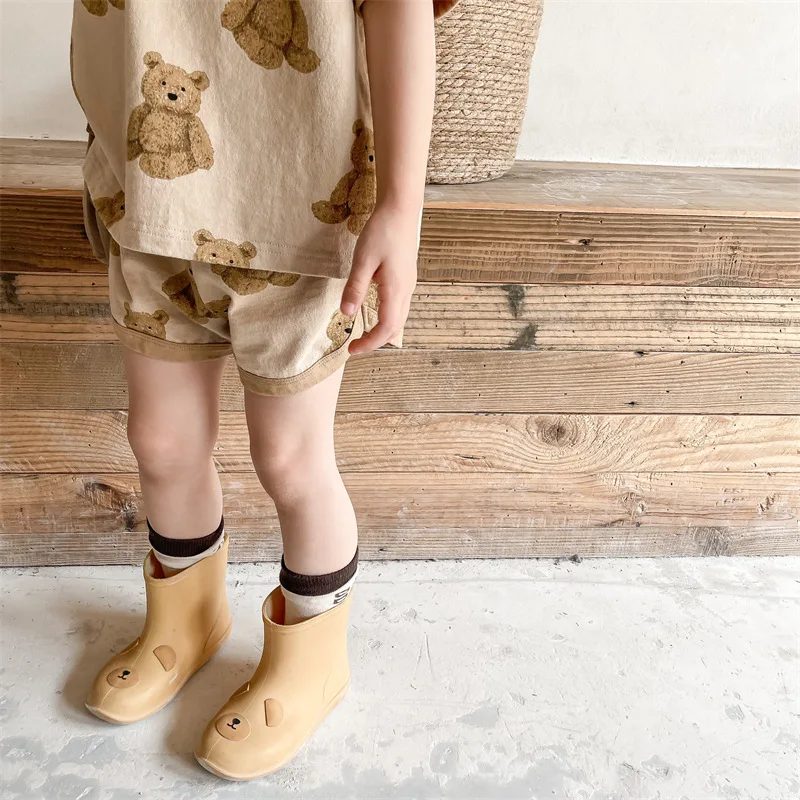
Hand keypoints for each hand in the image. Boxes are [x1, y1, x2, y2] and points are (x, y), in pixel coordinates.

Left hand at [341, 201, 420, 354]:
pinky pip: (399, 307)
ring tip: (363, 333)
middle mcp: (406, 291)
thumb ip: (355, 288)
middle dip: (376, 341)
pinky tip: (373, 313)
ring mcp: (408, 285)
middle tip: (355, 345)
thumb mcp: (363, 260)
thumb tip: (346, 314)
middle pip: (395, 328)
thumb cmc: (382, 231)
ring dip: (383, 330)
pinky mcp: (406, 278)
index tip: (351, 350)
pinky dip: (387, 318)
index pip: (385, 328)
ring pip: (399, 318)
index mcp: (395, 290)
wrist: (401, 209)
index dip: (369, 343)